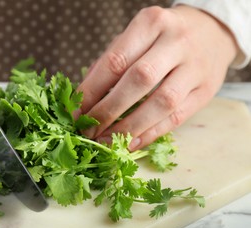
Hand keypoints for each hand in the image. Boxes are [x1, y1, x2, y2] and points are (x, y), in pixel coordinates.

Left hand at [75, 5, 238, 150]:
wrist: (211, 32)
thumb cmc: (161, 38)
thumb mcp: (135, 37)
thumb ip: (109, 62)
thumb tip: (83, 99)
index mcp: (151, 23)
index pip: (115, 61)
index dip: (92, 91)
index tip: (76, 112)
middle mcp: (176, 42)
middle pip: (138, 80)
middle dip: (108, 110)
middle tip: (89, 130)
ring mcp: (195, 67)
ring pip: (162, 102)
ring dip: (130, 127)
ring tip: (107, 141)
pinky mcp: (206, 91)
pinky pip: (177, 117)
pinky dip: (151, 133)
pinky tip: (131, 143)